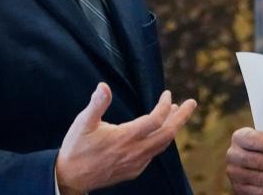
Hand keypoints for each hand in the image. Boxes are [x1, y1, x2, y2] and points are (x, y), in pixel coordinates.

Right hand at [55, 82, 196, 193]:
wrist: (70, 177)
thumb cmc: (76, 147)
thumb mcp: (83, 122)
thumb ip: (97, 104)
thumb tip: (103, 86)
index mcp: (125, 137)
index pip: (155, 120)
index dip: (164, 106)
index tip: (167, 94)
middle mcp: (134, 152)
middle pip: (167, 134)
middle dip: (181, 117)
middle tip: (192, 103)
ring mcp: (135, 163)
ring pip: (162, 145)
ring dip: (172, 129)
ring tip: (177, 114)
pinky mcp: (132, 171)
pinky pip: (153, 155)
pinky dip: (161, 141)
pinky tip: (159, 134)